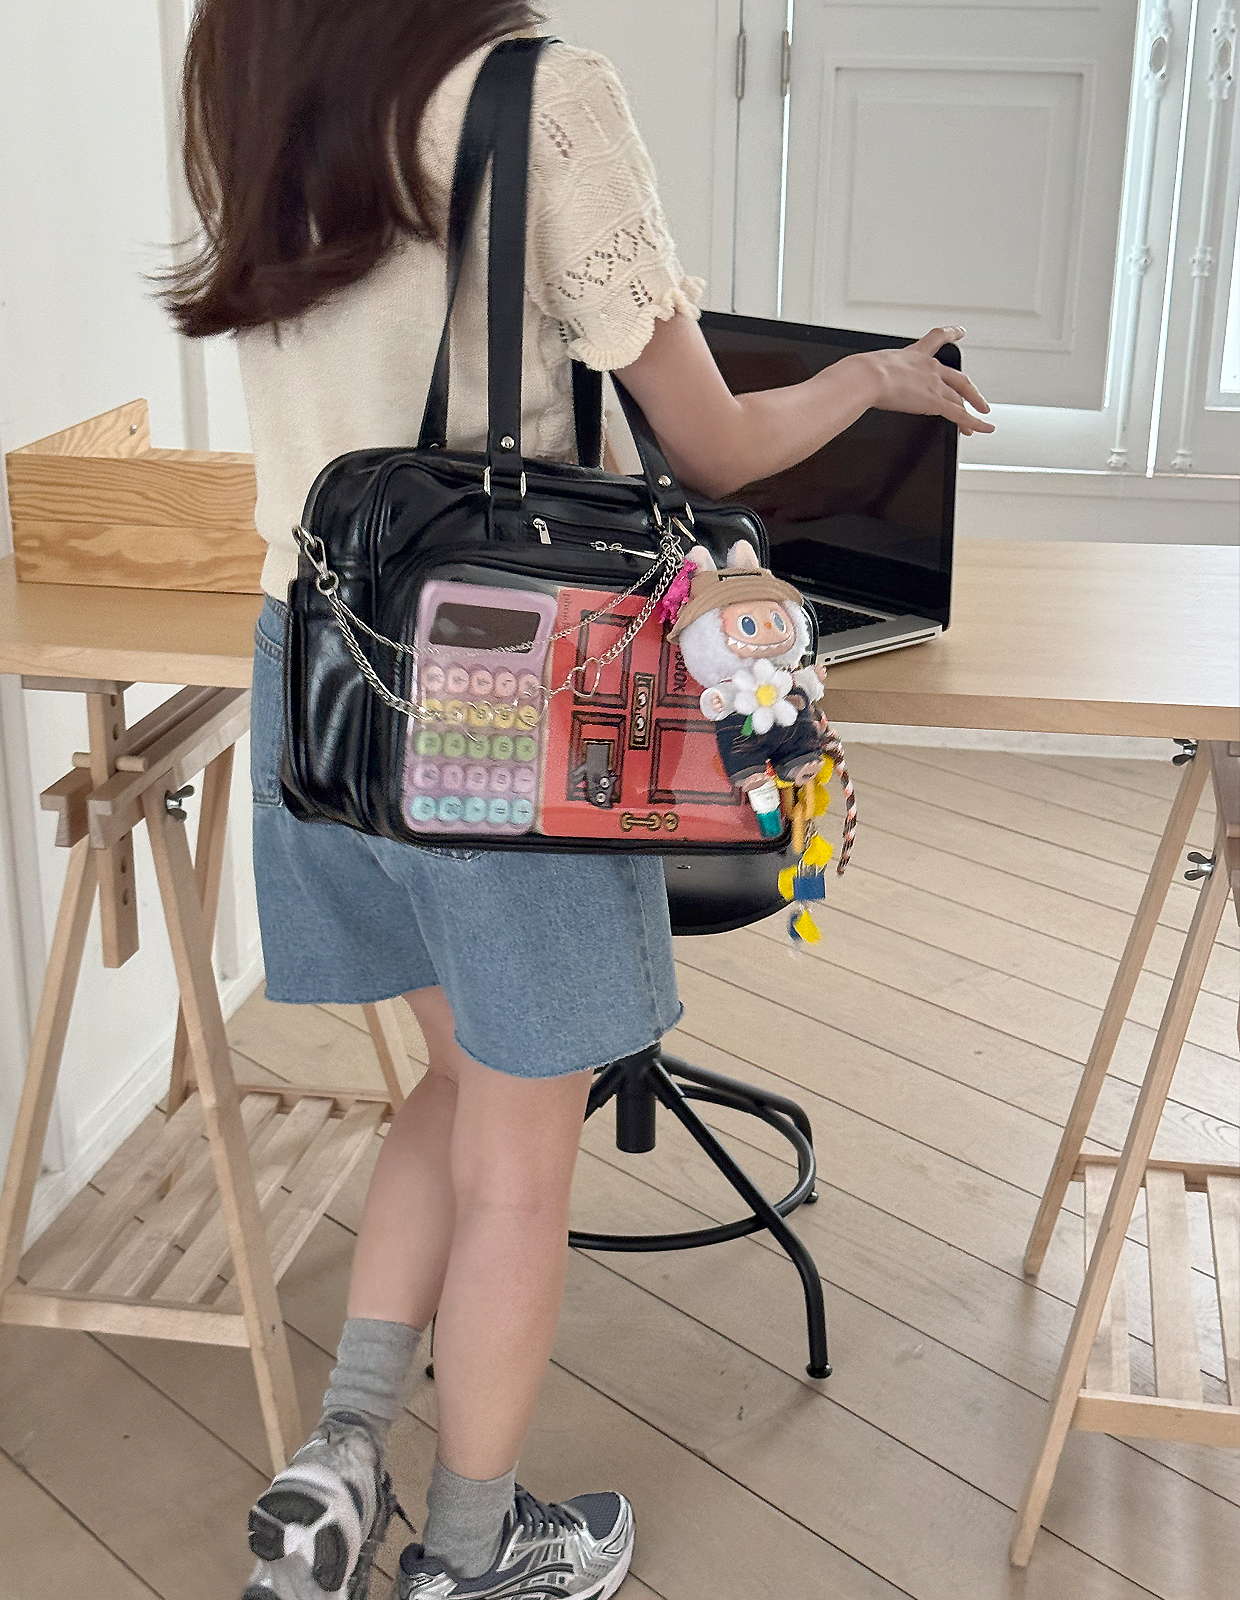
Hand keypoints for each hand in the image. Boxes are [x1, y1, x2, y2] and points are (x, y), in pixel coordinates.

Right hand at [857, 326, 994, 435]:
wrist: (868, 376)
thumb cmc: (864, 372)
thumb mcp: (869, 367)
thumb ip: (869, 374)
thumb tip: (851, 380)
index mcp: (913, 355)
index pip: (937, 338)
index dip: (951, 334)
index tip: (960, 331)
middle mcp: (929, 368)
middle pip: (958, 378)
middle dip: (970, 391)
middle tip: (978, 398)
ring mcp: (935, 385)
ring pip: (961, 398)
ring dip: (973, 411)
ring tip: (981, 420)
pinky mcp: (936, 402)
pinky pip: (960, 415)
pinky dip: (975, 424)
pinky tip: (983, 429)